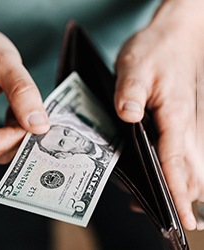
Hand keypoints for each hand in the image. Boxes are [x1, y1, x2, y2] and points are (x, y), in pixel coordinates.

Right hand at [0, 2, 49, 163]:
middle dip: (19, 138)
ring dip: (16, 134)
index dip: (16, 139)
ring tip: (22, 110)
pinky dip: (9, 131)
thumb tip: (39, 125)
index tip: (34, 122)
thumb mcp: (3, 62)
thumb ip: (23, 94)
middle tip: (34, 117)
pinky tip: (14, 113)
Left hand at [114, 0, 203, 230]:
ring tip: (153, 201)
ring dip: (175, 184)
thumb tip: (127, 116)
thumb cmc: (156, 49)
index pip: (178, 161)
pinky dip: (171, 168)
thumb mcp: (136, 66)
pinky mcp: (177, 121)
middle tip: (160, 216)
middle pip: (188, 170)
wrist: (174, 37)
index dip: (179, 192)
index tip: (181, 219)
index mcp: (176, 115)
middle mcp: (184, 124)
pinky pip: (179, 151)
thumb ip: (131, 92)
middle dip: (178, 196)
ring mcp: (183, 124)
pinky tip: (154, 171)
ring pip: (186, 163)